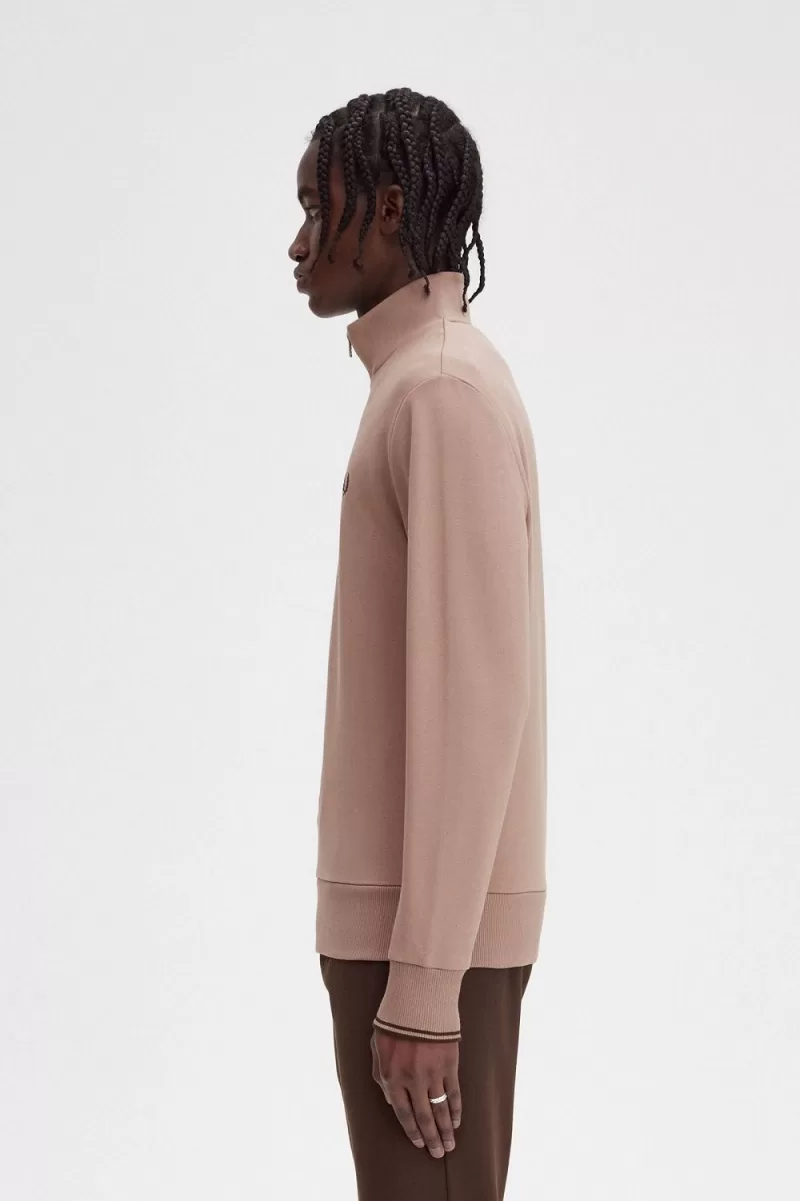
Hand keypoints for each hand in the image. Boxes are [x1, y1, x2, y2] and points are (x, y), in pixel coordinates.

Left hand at [370, 1028, 461, 1157]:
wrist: (417, 1000)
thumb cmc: (393, 1021)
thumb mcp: (377, 1046)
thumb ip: (380, 1074)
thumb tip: (389, 1098)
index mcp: (392, 1076)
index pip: (402, 1112)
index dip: (411, 1130)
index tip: (419, 1143)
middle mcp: (412, 1080)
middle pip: (423, 1116)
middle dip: (431, 1137)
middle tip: (438, 1153)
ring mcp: (432, 1074)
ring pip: (440, 1109)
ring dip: (445, 1129)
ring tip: (450, 1145)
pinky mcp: (449, 1065)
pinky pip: (454, 1093)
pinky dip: (456, 1109)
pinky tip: (457, 1120)